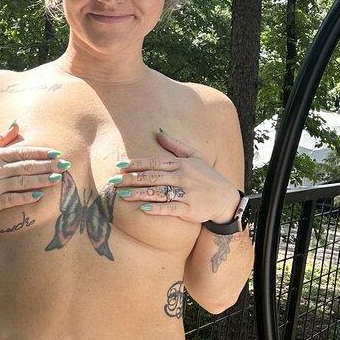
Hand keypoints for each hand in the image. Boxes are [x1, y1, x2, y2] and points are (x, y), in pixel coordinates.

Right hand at [0, 120, 71, 214]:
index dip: (40, 153)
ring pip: (22, 182)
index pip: (22, 152)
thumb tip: (16, 123)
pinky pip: (12, 199)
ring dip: (41, 180)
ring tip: (58, 178)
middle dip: (47, 165)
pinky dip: (26, 196)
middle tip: (65, 165)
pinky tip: (40, 195)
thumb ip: (1, 138)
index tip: (56, 153)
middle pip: (26, 166)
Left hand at [106, 127, 240, 223]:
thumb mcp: (195, 156)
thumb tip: (159, 131)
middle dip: (131, 179)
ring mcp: (186, 193)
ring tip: (122, 195)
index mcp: (181, 164)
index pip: (154, 162)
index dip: (136, 164)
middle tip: (112, 182)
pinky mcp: (190, 208)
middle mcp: (182, 177)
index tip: (119, 166)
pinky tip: (143, 208)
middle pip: (152, 177)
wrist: (226, 198)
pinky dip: (158, 208)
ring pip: (159, 192)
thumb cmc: (207, 177)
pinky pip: (171, 207)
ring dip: (139, 193)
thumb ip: (175, 145)